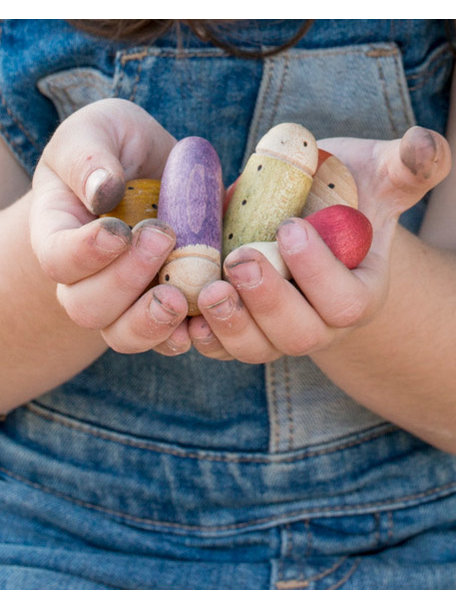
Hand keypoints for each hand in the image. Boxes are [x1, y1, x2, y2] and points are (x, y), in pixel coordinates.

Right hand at [30, 98, 190, 355]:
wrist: (152, 172)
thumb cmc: (118, 148)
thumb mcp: (99, 130)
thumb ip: (90, 156)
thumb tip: (102, 190)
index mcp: (60, 232)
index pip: (57, 259)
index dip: (85, 253)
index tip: (120, 230)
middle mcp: (85, 277)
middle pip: (87, 306)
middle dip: (125, 280)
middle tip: (163, 238)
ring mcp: (124, 300)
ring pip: (122, 335)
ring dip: (150, 323)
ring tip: (180, 297)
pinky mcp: (161, 308)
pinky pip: (163, 340)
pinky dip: (181, 337)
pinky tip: (201, 321)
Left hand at [189, 126, 450, 362]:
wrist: (306, 220)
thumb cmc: (343, 197)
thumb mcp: (377, 177)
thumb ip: (407, 166)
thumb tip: (424, 144)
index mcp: (358, 292)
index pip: (346, 301)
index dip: (318, 272)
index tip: (290, 227)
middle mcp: (320, 323)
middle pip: (300, 334)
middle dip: (269, 301)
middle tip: (241, 261)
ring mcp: (278, 331)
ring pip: (258, 348)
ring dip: (231, 324)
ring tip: (208, 290)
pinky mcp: (243, 329)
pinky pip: (223, 347)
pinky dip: (203, 337)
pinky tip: (182, 312)